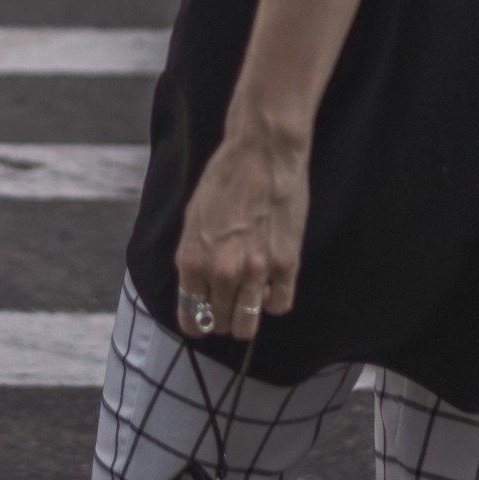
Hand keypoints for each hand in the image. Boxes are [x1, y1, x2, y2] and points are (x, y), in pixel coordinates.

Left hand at [175, 121, 306, 341]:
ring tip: (248, 301)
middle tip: (228, 304)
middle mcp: (222, 271)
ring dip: (246, 319)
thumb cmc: (224, 179)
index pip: (192, 318)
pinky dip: (273, 301)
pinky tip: (269, 286)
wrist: (261, 154)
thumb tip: (200, 286)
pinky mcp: (286, 263)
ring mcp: (256, 270)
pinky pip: (280, 305)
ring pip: (249, 325)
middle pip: (221, 323)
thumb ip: (195, 258)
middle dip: (222, 318)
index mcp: (193, 260)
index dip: (198, 322)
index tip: (204, 320)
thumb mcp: (193, 219)